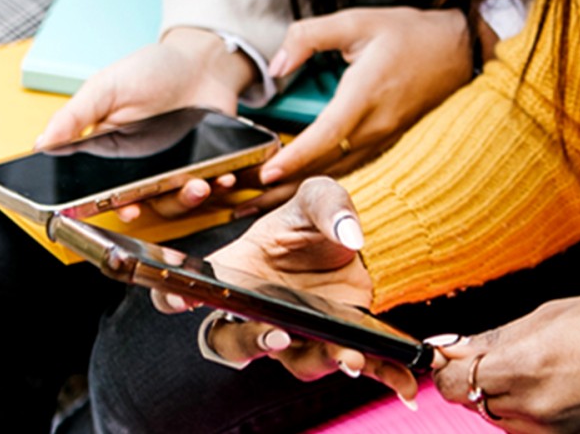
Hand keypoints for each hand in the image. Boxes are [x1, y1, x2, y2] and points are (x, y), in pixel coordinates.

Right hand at [35, 27, 258, 217]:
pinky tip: (222, 177)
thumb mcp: (106, 86)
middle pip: (140, 202)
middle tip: (158, 200)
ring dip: (186, 199)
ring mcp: (172, 167)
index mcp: (109, 149)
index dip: (109, 204)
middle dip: (152, 206)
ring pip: (174, 200)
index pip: (101, 188)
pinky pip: (208, 187)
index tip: (121, 207)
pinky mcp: (203, 165)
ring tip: (199, 185)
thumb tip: (41, 144)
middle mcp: (139, 166)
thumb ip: (75, 116)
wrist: (204, 59)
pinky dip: (217, 186)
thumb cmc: (153, 68)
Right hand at [179, 178, 420, 401]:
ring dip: (321, 360)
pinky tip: (405, 382)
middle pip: (235, 343)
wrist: (355, 241)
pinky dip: (379, 377)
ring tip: (350, 357)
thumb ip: (329, 205)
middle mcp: (258, 313)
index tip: (182, 297)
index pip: (187, 291)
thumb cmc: (316, 222)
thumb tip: (349, 234)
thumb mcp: (319, 197)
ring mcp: (297, 333)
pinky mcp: (336, 342)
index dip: (174, 297)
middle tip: (276, 335)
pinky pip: (350, 365)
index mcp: (236, 274)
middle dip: (253, 344)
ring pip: (296, 360)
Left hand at [244, 6, 477, 214]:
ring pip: (336, 172)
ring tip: (259, 202)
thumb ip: (309, 36)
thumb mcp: (357, 20)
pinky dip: (321, 180)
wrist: (462, 51)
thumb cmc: (410, 34)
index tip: (264, 171)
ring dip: (298, 189)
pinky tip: (298, 188)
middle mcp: (376, 124)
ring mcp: (384, 137)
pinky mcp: (388, 142)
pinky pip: (350, 166)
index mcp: (366, 93)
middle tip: (242, 197)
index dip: (295, 157)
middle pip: (324, 165)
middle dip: (282, 184)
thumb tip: (276, 64)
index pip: (325, 135)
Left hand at [429, 293, 579, 432]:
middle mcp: (535, 406)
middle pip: (475, 400)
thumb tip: (460, 347)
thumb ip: (501, 335)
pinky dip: (529, 406)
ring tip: (537, 361)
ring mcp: (554, 428)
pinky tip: (555, 378)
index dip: (450, 366)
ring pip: (500, 415)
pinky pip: (529, 425)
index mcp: (526, 365)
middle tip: (501, 349)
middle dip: (478, 376)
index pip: (455, 382)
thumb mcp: (555, 312)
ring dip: (503, 391)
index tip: (457, 351)